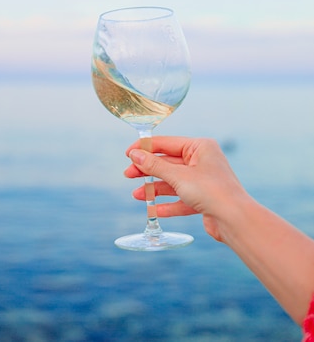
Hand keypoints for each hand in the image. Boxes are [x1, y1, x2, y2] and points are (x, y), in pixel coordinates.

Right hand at [124, 136, 246, 241]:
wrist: (236, 220)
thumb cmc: (212, 191)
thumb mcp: (178, 176)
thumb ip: (155, 165)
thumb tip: (135, 155)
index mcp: (200, 147)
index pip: (167, 143)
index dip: (145, 148)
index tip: (128, 154)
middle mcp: (203, 161)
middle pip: (168, 163)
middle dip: (148, 170)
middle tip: (128, 175)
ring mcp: (204, 180)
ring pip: (173, 182)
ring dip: (154, 188)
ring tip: (137, 195)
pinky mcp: (204, 199)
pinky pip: (181, 199)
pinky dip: (168, 203)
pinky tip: (154, 209)